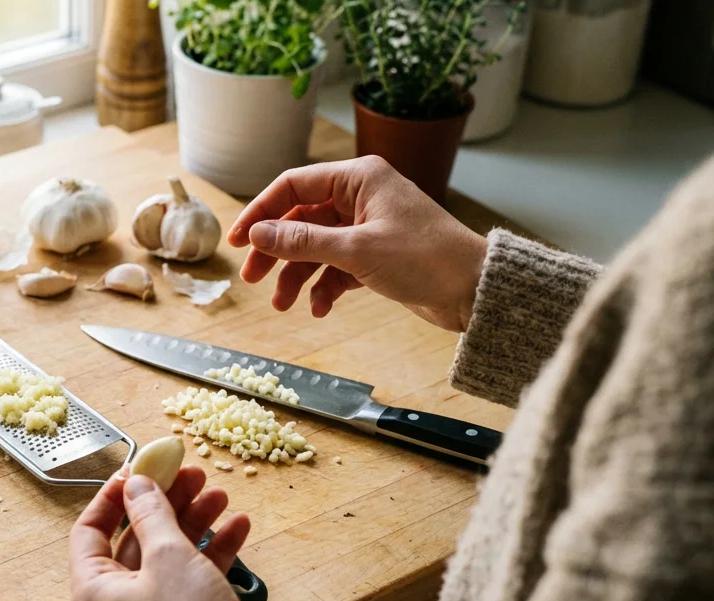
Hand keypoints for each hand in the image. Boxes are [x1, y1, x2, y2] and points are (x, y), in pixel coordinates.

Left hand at [69, 466, 277, 600]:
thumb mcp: (168, 555)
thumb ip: (151, 513)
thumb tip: (136, 484)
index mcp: (93, 595)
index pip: (88, 533)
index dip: (113, 497)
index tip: (138, 470)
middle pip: (134, 542)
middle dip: (166, 504)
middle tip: (191, 474)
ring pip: (166, 560)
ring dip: (194, 523)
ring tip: (219, 494)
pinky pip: (190, 583)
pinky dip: (212, 554)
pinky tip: (238, 527)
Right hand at [228, 156, 488, 332]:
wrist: (475, 290)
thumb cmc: (425, 259)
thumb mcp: (356, 250)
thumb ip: (302, 241)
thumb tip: (257, 233)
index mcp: (358, 178)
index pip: (293, 186)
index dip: (261, 213)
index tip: (238, 241)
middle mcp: (361, 196)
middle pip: (300, 219)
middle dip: (275, 250)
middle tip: (252, 278)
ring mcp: (368, 226)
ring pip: (315, 246)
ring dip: (296, 275)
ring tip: (283, 305)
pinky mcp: (376, 255)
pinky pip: (336, 267)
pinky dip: (324, 287)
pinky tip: (320, 309)